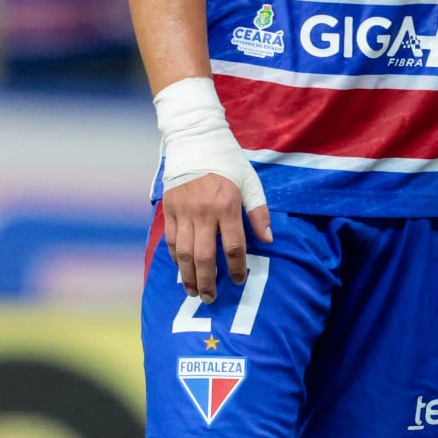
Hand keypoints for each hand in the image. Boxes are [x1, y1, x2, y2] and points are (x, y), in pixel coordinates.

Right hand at [163, 173, 271, 303]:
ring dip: (188, 276)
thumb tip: (268, 239)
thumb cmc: (227, 161)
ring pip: (184, 253)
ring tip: (194, 291)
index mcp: (227, 204)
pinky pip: (171, 240)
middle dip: (208, 281)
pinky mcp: (168, 208)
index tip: (238, 280)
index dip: (236, 267)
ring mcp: (183, 211)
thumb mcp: (250, 181)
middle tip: (211, 298)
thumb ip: (258, 211)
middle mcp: (203, 211)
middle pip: (204, 256)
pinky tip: (182, 269)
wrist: (195, 139)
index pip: (232, 246)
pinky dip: (176, 258)